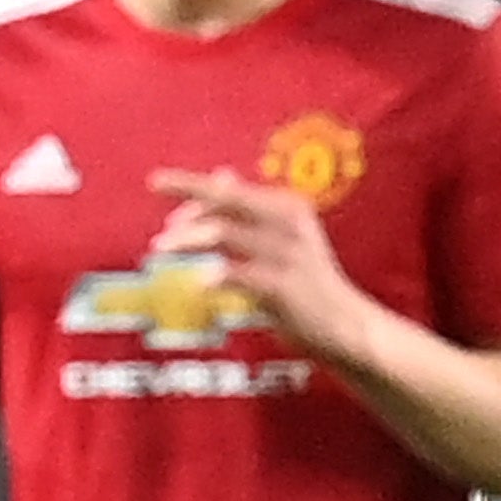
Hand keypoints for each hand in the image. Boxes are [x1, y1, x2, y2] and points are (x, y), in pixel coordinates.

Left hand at [145, 168, 375, 350]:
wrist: (348, 326)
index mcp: (288, 207)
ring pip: (225, 233)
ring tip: (161, 248)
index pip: (231, 188)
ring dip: (187, 239)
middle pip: (226, 200)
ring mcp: (288, 254)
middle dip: (185, 197)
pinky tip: (201, 284)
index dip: (192, 186)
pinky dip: (217, 276)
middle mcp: (289, 223)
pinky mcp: (285, 286)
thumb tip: (221, 174)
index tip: (158, 184)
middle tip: (153, 204)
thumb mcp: (282, 237)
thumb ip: (249, 209)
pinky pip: (241, 275)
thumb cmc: (309, 284)